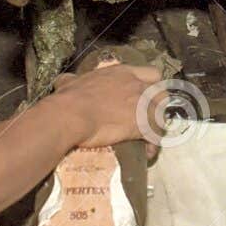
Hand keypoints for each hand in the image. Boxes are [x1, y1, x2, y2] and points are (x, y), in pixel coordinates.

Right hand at [49, 63, 163, 148]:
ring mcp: (141, 105)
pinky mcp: (140, 125)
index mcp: (123, 73)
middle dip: (158, 107)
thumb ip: (72, 80)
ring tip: (149, 138)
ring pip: (161, 116)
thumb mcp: (70, 81)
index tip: (145, 94)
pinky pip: (154, 136)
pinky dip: (153, 145)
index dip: (151, 85)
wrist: (71, 115)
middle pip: (161, 95)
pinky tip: (147, 153)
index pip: (151, 73)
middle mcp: (137, 86)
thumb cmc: (70, 97)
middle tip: (148, 117)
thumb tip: (64, 81)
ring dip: (157, 127)